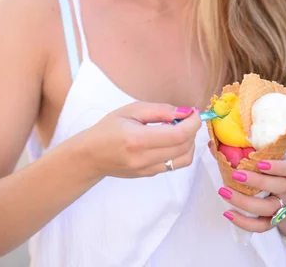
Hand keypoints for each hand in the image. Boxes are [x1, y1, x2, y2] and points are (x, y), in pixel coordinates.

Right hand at [82, 102, 200, 178]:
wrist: (91, 156)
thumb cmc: (108, 129)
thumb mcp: (130, 110)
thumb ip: (159, 110)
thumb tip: (184, 112)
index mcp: (138, 139)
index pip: (178, 135)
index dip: (192, 123)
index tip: (194, 112)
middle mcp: (145, 159)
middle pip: (184, 147)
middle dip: (192, 130)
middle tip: (187, 117)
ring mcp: (148, 171)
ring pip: (184, 160)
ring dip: (189, 143)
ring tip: (179, 129)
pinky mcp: (150, 175)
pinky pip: (174, 164)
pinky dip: (180, 151)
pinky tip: (170, 139)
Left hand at [217, 155, 285, 232]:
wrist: (282, 194)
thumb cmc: (267, 170)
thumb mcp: (261, 158)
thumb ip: (240, 150)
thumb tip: (212, 143)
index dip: (277, 166)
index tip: (259, 162)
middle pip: (279, 186)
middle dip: (257, 181)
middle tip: (235, 175)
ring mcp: (282, 206)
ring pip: (269, 208)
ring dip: (246, 201)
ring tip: (225, 192)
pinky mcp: (273, 221)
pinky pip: (262, 226)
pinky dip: (245, 222)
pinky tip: (228, 213)